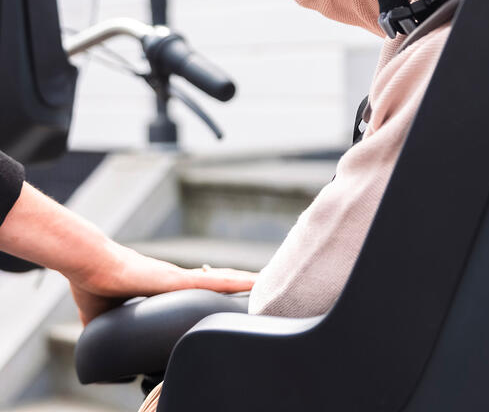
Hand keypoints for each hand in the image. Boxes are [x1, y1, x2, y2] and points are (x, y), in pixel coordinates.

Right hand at [68, 241, 256, 324]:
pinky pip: (209, 280)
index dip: (216, 288)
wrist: (88, 265)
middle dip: (237, 285)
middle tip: (262, 287)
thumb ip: (108, 332)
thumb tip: (105, 359)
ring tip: (265, 283)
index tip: (232, 293)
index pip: (197, 287)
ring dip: (242, 282)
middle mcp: (175, 279)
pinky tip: (250, 282)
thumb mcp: (101, 316)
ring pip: (219, 279)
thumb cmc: (93, 283)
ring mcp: (177, 277)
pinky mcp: (173, 278)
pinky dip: (231, 281)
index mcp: (162, 286)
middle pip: (215, 280)